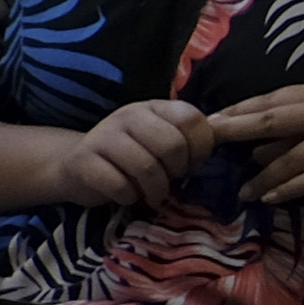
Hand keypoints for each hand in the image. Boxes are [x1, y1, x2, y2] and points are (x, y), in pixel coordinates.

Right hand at [49, 99, 216, 206]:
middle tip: (170, 179)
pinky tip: (127, 194)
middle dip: (177, 170)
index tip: (191, 162)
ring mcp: (104, 136)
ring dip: (155, 189)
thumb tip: (227, 128)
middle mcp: (129, 116)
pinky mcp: (84, 161)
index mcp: (154, 107)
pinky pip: (120, 186)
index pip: (191, 119)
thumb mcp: (160, 139)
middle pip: (172, 145)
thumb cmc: (130, 156)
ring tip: (151, 192)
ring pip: (147, 168)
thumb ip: (190, 136)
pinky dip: (129, 197)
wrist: (76, 166)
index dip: (200, 146)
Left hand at [208, 84, 303, 202]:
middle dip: (239, 129)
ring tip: (243, 191)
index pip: (277, 97)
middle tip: (208, 138)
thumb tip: (263, 144)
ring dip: (263, 175)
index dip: (245, 108)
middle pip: (274, 117)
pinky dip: (288, 188)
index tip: (216, 117)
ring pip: (290, 155)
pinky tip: (270, 198)